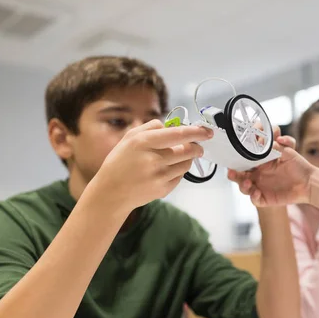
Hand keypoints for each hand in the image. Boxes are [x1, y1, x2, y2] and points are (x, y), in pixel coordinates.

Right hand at [89, 119, 212, 213]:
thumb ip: (151, 127)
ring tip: (178, 157)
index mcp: (144, 142)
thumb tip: (171, 124)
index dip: (196, 132)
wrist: (111, 193)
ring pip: (186, 164)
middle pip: (187, 150)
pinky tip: (167, 170)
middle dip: (196, 147)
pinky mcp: (163, 190)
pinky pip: (180, 177)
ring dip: (188, 159)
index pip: (178, 134)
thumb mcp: (129, 138)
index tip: (207, 131)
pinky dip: (178, 171)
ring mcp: (159, 176)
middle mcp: (153, 159)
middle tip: (197, 146)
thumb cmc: (120, 162)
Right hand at [228, 126, 314, 206]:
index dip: (236, 158)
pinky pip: (255, 200)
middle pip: (238, 175)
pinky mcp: (265, 198)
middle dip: (233, 173)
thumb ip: (277, 146)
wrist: (309, 181)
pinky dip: (253, 197)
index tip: (236, 155)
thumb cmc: (298, 165)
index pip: (242, 160)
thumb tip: (269, 142)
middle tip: (231, 171)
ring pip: (244, 187)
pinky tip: (257, 192)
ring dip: (242, 185)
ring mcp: (260, 187)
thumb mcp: (288, 151)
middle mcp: (257, 174)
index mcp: (259, 162)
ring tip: (247, 182)